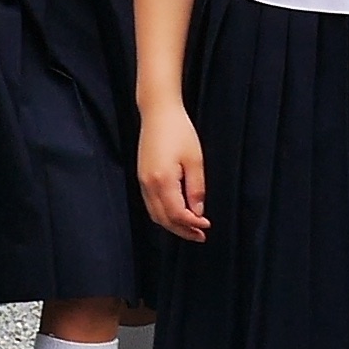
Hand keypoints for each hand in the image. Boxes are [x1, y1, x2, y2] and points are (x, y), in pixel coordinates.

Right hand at [138, 103, 208, 240]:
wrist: (158, 113)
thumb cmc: (179, 131)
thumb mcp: (195, 160)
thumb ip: (196, 189)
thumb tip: (197, 212)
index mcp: (162, 180)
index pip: (177, 214)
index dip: (192, 224)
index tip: (206, 226)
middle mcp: (148, 184)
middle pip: (164, 219)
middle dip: (182, 230)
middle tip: (200, 235)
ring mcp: (142, 182)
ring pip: (155, 214)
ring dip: (172, 225)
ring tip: (190, 229)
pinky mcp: (142, 178)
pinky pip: (151, 204)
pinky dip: (164, 214)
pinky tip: (177, 214)